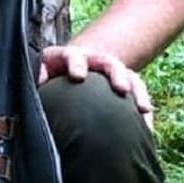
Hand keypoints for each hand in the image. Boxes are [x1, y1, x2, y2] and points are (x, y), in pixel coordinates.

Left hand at [38, 44, 153, 129]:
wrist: (64, 72)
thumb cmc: (48, 79)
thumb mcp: (39, 76)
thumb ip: (37, 80)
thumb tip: (36, 87)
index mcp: (68, 58)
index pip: (73, 56)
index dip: (76, 63)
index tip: (78, 76)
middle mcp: (93, 61)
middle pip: (107, 62)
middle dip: (115, 74)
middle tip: (121, 89)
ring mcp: (110, 71)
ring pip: (127, 76)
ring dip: (136, 91)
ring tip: (143, 109)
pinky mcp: (122, 82)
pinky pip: (136, 92)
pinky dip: (142, 107)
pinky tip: (147, 126)